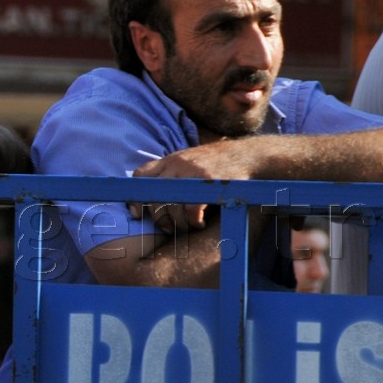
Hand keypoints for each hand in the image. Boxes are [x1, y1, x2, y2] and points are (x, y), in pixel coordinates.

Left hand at [126, 143, 250, 234]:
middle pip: (154, 196)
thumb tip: (150, 196)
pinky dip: (193, 221)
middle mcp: (178, 165)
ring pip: (172, 206)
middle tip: (167, 228)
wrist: (248, 155)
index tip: (137, 214)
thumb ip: (171, 174)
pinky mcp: (209, 183)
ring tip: (186, 227)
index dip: (134, 197)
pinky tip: (199, 223)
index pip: (140, 176)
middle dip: (158, 218)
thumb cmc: (216, 163)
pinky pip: (192, 208)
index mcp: (170, 160)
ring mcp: (193, 173)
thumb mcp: (189, 162)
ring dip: (177, 223)